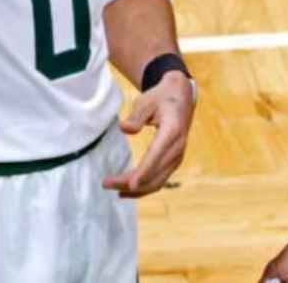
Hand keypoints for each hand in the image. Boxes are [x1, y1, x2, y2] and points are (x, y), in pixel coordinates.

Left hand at [103, 70, 194, 197]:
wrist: (181, 97)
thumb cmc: (161, 98)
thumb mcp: (147, 101)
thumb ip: (136, 116)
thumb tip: (124, 129)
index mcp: (172, 130)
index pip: (157, 154)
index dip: (144, 171)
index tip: (130, 184)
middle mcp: (178, 147)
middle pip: (155, 172)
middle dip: (131, 182)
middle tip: (106, 183)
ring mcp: (177, 156)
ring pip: (158, 180)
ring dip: (137, 189)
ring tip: (114, 190)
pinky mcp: (173, 161)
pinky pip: (160, 179)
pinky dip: (145, 187)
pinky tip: (128, 190)